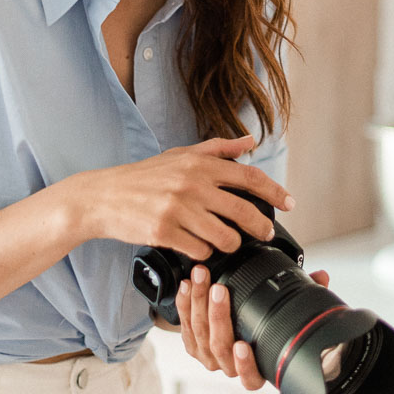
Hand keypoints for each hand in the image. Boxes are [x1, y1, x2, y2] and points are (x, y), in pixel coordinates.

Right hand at [77, 135, 293, 258]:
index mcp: (199, 165)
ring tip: (226, 242)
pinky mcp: (164, 232)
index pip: (248, 176)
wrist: (103, 197)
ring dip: (231, 243)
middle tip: (265, 234)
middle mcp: (191, 185)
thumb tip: (249, 141)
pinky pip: (200, 250)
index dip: (274, 192)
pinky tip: (198, 248)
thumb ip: (217, 148)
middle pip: (243, 211)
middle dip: (261, 227)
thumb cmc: (143, 177)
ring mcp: (178, 210)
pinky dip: (204, 253)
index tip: (289, 203)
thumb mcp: (179, 155)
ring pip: (225, 237)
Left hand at [178, 264, 330, 389]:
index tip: (243, 346)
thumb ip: (304, 293)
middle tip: (219, 289)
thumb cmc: (266, 321)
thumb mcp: (286, 308)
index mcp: (256, 368)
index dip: (245, 365)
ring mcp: (209, 357)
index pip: (251, 378)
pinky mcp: (193, 345)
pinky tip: (188, 286)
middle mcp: (230, 367)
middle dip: (218, 316)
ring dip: (199, 303)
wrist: (231, 326)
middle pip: (220, 347)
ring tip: (202, 277)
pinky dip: (185, 305)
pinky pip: (185, 326)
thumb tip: (321, 276)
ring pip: (200, 334)